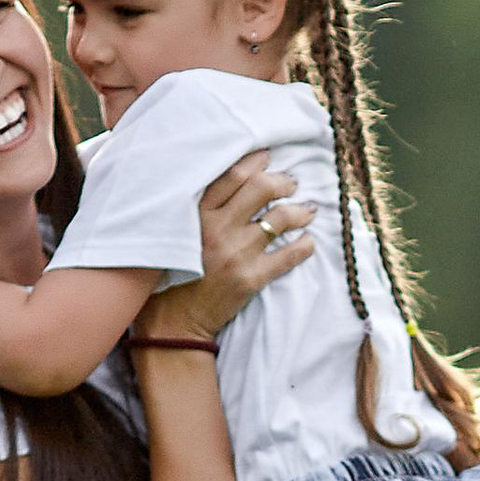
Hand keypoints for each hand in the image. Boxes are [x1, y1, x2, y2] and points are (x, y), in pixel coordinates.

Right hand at [142, 152, 315, 343]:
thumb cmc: (171, 274)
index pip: (232, 175)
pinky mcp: (250, 278)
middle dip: (282, 181)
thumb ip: (195, 208)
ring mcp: (236, 253)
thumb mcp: (174, 232)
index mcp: (195, 213)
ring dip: (300, 211)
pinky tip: (308, 241)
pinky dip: (304, 245)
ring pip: (280, 219)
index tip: (267, 157)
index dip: (256, 161)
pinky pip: (289, 255)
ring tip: (307, 210)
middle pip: (261, 189)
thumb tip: (228, 180)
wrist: (174, 322)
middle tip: (291, 183)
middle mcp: (216, 228)